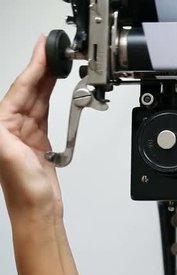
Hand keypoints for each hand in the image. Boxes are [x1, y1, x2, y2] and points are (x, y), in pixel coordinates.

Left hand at [0, 36, 61, 219]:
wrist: (38, 210)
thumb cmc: (22, 189)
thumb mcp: (7, 154)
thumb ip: (3, 131)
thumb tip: (2, 110)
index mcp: (1, 125)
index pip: (19, 88)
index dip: (32, 66)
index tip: (42, 49)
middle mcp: (10, 126)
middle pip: (28, 89)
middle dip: (41, 67)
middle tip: (53, 48)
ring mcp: (26, 133)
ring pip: (38, 97)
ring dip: (48, 79)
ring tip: (57, 62)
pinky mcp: (39, 141)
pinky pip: (47, 111)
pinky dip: (53, 97)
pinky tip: (57, 89)